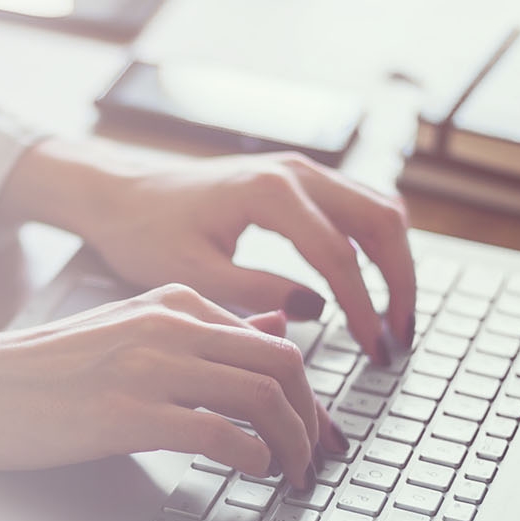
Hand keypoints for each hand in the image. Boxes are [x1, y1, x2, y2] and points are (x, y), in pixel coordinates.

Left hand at [0, 139, 416, 353]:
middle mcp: (294, 171)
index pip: (339, 256)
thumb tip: (316, 312)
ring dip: (396, 262)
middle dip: (400, 283)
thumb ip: (256, 291)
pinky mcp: (297, 180)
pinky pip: (358, 206)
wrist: (119, 194)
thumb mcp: (193, 273)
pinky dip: (376, 245)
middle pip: (381, 222)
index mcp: (269, 191)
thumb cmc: (144, 232)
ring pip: (378, 209)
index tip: (374, 351)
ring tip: (393, 319)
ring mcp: (300, 170)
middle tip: (399, 337)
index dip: (363, 309)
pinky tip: (371, 288)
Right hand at [0, 285, 343, 476]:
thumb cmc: (42, 369)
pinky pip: (219, 434)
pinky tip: (251, 472)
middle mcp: (169, 325)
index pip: (274, 341)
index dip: (309, 394)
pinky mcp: (126, 413)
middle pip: (284, 366)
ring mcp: (148, 368)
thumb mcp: (128, 329)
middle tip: (315, 458)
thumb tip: (275, 326)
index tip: (313, 431)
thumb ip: (200, 330)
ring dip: (291, 444)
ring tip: (290, 474)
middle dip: (313, 420)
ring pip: (262, 397)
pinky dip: (252, 457)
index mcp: (173, 301)